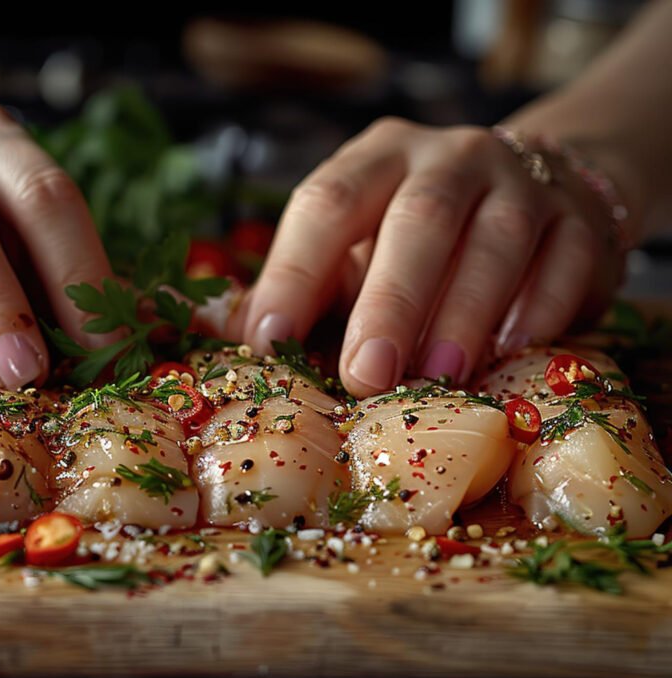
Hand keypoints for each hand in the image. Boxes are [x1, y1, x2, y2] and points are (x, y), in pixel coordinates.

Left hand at [242, 118, 622, 396]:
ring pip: (498, 239)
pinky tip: (511, 350)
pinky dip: (538, 310)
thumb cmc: (420, 236)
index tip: (270, 339)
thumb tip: (240, 338)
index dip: (295, 271)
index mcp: (378, 158)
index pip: (327, 202)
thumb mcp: (357, 243)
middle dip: (391, 301)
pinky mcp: (582, 219)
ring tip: (438, 374)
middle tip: (366, 374)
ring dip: (465, 313)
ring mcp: (523, 182)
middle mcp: (451, 157)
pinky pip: (566, 262)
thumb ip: (309, 284)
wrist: (539, 189)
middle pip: (419, 219)